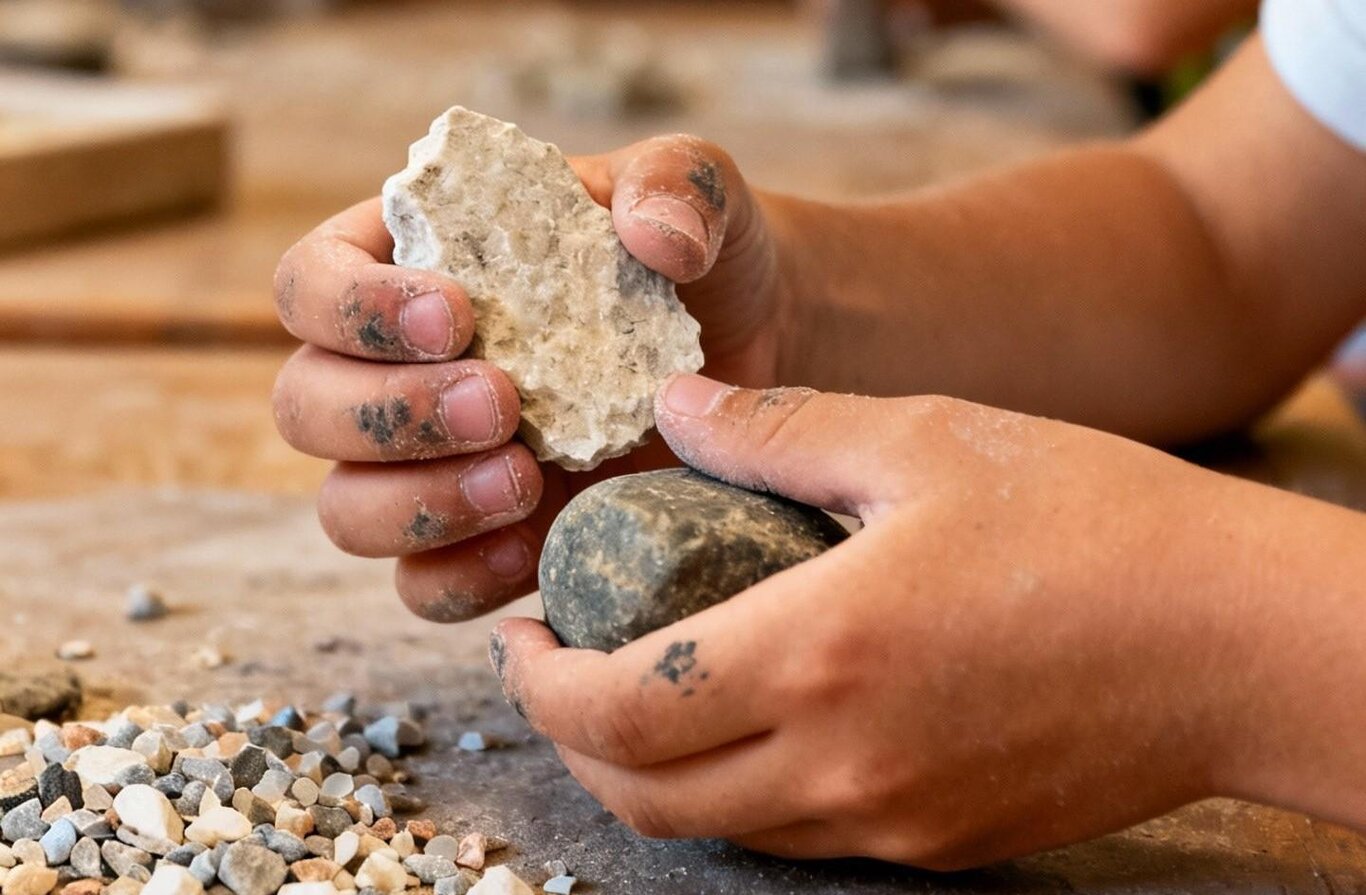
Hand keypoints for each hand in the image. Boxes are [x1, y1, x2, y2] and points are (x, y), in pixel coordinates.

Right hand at [271, 136, 787, 621]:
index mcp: (414, 266)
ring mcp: (436, 468)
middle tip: (502, 403)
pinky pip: (424, 586)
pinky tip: (532, 546)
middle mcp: (400, 372)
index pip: (311, 283)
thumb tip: (654, 237)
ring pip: (347, 509)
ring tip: (525, 478)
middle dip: (391, 414)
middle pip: (306, 407)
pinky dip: (461, 577)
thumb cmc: (705, 259)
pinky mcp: (484, 541)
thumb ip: (675, 185)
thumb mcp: (697, 197)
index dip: (354, 306)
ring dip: (418, 503)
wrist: (761, 355)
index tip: (457, 316)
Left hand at [492, 374, 1268, 868]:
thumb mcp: (925, 439)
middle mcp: (842, 763)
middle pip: (642, 795)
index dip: (536, 684)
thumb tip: (674, 406)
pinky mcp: (939, 845)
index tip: (517, 633)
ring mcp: (891, 821)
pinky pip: (797, 836)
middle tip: (559, 663)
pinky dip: (740, 787)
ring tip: (647, 681)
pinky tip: (759, 712)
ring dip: (650, 768)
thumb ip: (777, 428)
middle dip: (571, 738)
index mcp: (822, 652)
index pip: (616, 710)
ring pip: (714, 827)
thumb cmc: (1093, 521)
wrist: (1239, 640)